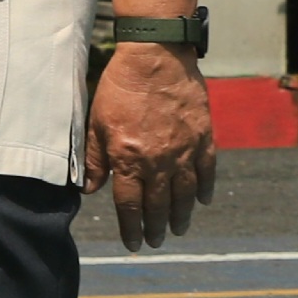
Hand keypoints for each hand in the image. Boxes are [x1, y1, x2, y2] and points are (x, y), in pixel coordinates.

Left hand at [84, 40, 217, 247]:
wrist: (156, 55)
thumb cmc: (121, 86)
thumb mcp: (96, 122)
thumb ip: (93, 158)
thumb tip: (90, 189)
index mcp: (128, 159)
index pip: (129, 205)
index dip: (131, 227)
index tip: (133, 243)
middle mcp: (158, 162)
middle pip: (158, 205)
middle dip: (155, 228)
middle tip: (155, 241)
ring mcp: (184, 150)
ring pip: (185, 194)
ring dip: (180, 216)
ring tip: (178, 229)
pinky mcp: (203, 136)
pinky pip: (207, 170)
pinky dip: (205, 188)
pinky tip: (203, 200)